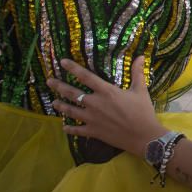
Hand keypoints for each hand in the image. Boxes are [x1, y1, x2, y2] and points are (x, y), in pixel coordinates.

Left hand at [47, 56, 163, 155]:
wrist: (143, 136)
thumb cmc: (142, 111)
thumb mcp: (140, 90)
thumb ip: (137, 73)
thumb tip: (140, 56)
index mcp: (106, 91)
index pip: (86, 76)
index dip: (73, 68)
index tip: (62, 62)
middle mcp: (94, 103)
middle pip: (72, 93)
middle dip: (59, 86)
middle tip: (49, 81)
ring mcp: (91, 118)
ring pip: (71, 110)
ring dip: (61, 106)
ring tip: (53, 102)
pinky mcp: (92, 131)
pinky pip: (77, 130)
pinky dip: (69, 128)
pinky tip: (64, 127)